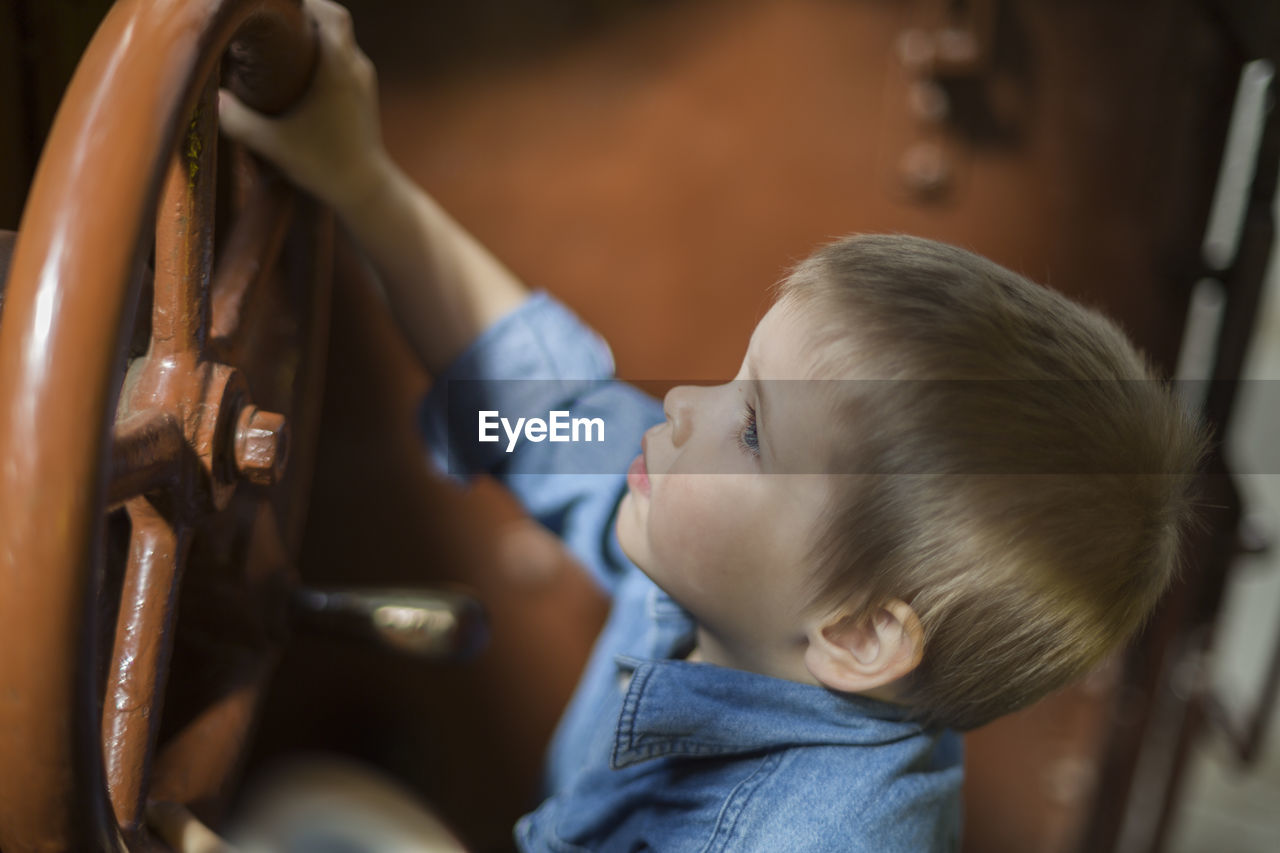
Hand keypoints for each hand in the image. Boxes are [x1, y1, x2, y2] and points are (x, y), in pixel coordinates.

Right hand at [218, 0, 389, 211]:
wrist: (366, 190)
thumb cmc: (324, 164)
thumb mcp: (274, 144)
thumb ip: (238, 121)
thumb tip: (212, 99)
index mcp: (338, 69)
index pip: (330, 14)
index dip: (306, 2)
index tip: (276, 4)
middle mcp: (356, 68)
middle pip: (335, 21)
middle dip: (306, 13)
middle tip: (273, 19)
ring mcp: (364, 81)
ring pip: (341, 40)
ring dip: (316, 33)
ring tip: (282, 39)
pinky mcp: (364, 95)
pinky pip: (344, 59)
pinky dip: (324, 52)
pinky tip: (300, 67)